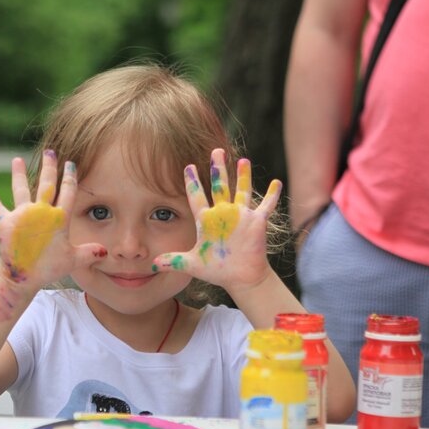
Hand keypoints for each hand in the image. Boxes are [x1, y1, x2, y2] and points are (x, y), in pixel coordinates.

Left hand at [0, 150, 106, 290]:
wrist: (22, 276)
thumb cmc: (48, 269)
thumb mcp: (72, 260)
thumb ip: (88, 252)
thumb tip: (105, 251)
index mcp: (59, 219)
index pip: (68, 192)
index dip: (70, 177)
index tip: (71, 164)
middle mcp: (41, 212)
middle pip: (46, 184)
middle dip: (49, 167)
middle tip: (50, 152)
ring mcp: (22, 215)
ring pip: (21, 189)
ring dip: (18, 174)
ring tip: (16, 160)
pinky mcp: (5, 222)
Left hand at [152, 149, 281, 291]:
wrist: (240, 278)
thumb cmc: (217, 270)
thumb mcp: (192, 264)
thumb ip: (173, 261)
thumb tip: (152, 265)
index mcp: (206, 220)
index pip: (197, 196)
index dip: (192, 182)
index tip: (188, 166)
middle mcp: (223, 214)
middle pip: (220, 186)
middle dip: (218, 168)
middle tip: (216, 150)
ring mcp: (240, 216)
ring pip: (242, 190)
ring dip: (243, 176)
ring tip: (243, 160)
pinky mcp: (256, 222)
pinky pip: (266, 205)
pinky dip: (271, 195)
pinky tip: (277, 182)